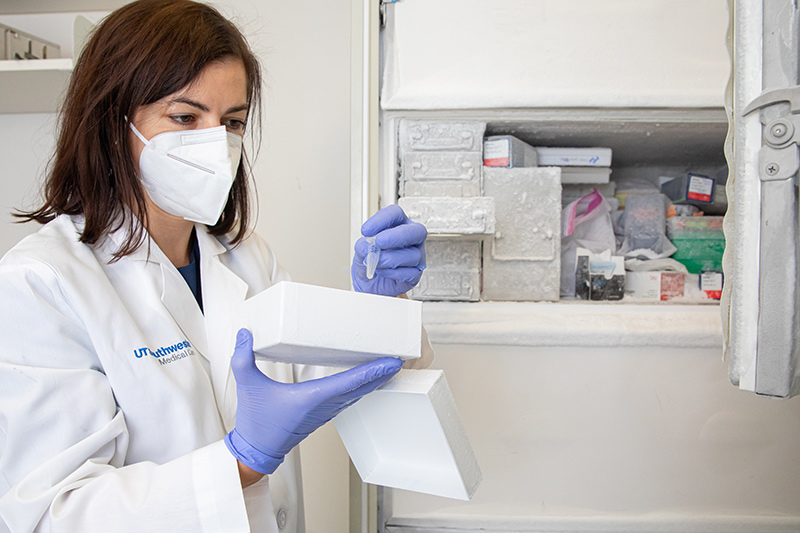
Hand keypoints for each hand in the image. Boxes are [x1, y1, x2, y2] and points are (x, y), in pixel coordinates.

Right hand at [224, 329, 401, 474]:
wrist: (256, 450)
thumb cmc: (256, 423)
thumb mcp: (248, 386)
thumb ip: (243, 358)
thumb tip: (244, 334)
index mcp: (311, 399)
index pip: (349, 382)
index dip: (372, 371)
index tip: (391, 362)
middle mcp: (324, 406)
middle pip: (361, 387)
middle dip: (382, 372)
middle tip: (401, 357)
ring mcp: (325, 410)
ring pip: (358, 392)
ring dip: (375, 379)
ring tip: (390, 364)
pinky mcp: (322, 412)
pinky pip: (349, 396)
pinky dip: (363, 385)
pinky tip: (368, 377)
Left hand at [352, 205, 426, 296]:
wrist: (368, 283)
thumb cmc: (368, 260)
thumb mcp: (361, 250)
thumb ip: (363, 245)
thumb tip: (368, 246)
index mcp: (398, 224)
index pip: (395, 214)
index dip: (382, 219)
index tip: (366, 230)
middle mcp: (411, 238)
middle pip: (416, 231)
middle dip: (396, 236)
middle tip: (379, 242)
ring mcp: (416, 256)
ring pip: (413, 255)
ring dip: (390, 259)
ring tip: (375, 263)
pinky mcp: (415, 274)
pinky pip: (409, 273)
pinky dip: (392, 273)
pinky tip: (382, 272)